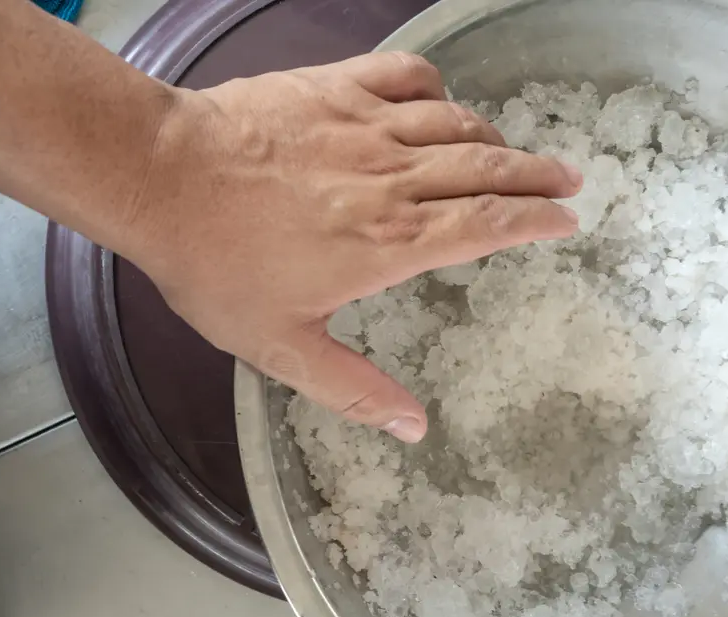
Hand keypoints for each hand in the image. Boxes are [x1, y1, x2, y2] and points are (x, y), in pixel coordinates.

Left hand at [121, 52, 581, 441]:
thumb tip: (415, 430)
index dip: (535, 221)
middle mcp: (394, 178)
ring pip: (457, 124)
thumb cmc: (217, 266)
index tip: (567, 220)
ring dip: (497, 136)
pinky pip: (406, 76)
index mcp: (390, 241)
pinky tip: (440, 102)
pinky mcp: (335, 88)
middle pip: (488, 168)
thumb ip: (354, 388)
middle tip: (568, 179)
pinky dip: (436, 88)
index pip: (488, 224)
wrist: (159, 178)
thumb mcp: (283, 347)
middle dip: (537, 175)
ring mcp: (366, 125)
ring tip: (516, 151)